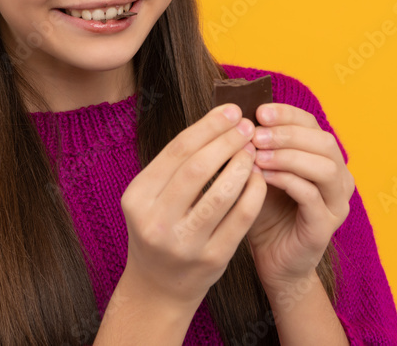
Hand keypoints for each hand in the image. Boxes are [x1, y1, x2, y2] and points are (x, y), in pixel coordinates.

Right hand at [119, 104, 267, 309]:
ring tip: (253, 150)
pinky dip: (253, 192)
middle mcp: (156, 221)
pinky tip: (259, 177)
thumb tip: (220, 120)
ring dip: (242, 164)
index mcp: (137, 197)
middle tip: (247, 127)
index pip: (177, 151)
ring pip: (221, 193)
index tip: (232, 110)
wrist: (159, 286)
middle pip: (197, 167)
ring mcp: (184, 242)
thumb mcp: (153, 197)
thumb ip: (178, 164)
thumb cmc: (161, 228)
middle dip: (227, 141)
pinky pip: (240, 218)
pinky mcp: (212, 259)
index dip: (208, 126)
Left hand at [245, 103, 354, 287]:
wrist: (271, 259)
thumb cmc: (264, 211)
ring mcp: (336, 203)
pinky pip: (312, 196)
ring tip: (257, 154)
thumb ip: (256, 147)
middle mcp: (338, 178)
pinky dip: (287, 181)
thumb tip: (237, 115)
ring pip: (325, 167)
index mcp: (324, 158)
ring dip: (288, 156)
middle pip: (324, 142)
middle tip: (256, 134)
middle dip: (288, 133)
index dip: (287, 114)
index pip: (312, 124)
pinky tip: (262, 177)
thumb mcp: (259, 172)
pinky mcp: (325, 226)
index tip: (258, 111)